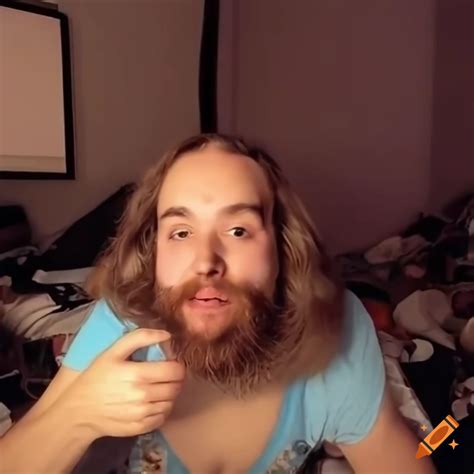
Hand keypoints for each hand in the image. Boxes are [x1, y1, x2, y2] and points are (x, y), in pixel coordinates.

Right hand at [58, 329, 184, 438]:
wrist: (78, 411)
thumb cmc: (96, 377)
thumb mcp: (113, 351)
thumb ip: (140, 338)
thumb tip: (166, 334)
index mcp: (138, 374)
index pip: (175, 371)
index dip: (177, 365)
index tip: (169, 363)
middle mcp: (143, 396)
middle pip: (176, 387)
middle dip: (174, 379)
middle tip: (164, 375)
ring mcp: (142, 414)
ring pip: (171, 402)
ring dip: (169, 394)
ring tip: (157, 388)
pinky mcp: (140, 428)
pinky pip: (163, 417)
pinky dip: (162, 409)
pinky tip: (151, 402)